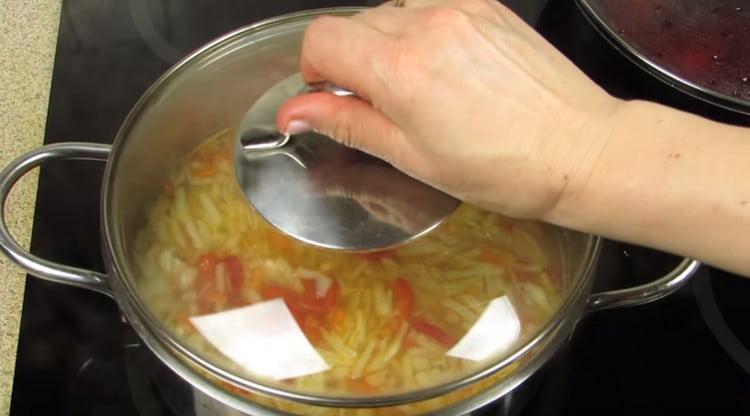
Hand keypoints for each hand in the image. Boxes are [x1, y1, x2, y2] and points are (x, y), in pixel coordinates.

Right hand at [276, 0, 620, 219]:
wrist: (578, 149)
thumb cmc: (501, 167)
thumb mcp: (412, 157)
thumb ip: (348, 123)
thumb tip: (296, 112)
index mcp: (399, 69)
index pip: (321, 38)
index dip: (315, 70)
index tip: (333, 96)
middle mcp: (425, 24)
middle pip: (351, 23)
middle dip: (351, 62)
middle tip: (382, 105)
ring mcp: (458, 7)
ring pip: (388, 11)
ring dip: (385, 44)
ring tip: (420, 88)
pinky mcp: (484, 4)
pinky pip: (427, 4)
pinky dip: (419, 29)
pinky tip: (445, 66)